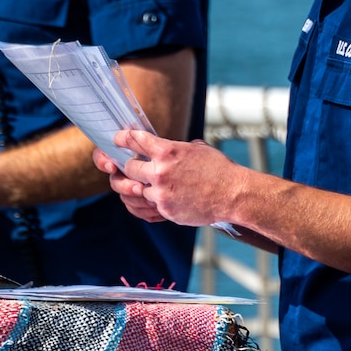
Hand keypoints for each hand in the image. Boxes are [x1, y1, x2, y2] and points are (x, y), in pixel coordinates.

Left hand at [108, 130, 252, 227]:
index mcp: (167, 151)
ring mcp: (161, 194)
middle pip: (128, 168)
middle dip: (129, 167)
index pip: (134, 140)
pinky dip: (154, 201)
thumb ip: (174, 148)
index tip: (118, 139)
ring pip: (137, 190)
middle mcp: (160, 172)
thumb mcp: (196, 149)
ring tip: (153, 185)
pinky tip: (162, 198)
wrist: (233, 195)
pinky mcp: (165, 211)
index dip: (122, 138)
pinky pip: (149, 206)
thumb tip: (162, 148)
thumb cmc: (218, 169)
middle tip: (132, 166)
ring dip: (142, 187)